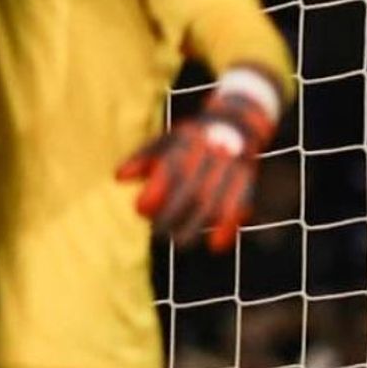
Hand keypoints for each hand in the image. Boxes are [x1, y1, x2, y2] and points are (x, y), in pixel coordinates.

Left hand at [116, 67, 283, 251]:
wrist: (236, 122)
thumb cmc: (191, 138)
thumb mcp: (166, 141)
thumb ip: (142, 158)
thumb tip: (120, 177)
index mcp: (187, 141)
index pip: (170, 169)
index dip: (155, 192)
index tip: (140, 209)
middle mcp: (210, 153)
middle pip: (191, 190)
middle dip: (172, 214)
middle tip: (158, 233)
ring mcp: (230, 165)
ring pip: (213, 200)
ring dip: (197, 225)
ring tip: (181, 242)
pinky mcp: (247, 178)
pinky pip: (240, 204)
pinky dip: (229, 226)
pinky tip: (217, 245)